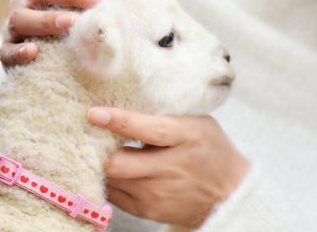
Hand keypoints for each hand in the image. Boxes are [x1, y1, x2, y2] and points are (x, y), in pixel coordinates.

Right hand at [0, 0, 117, 70]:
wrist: (53, 53)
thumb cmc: (76, 12)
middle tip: (100, 0)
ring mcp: (14, 24)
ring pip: (21, 18)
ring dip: (48, 20)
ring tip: (74, 23)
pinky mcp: (8, 51)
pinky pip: (6, 52)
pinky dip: (17, 51)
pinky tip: (33, 51)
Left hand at [86, 107, 251, 227]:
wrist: (228, 193)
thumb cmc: (211, 150)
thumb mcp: (198, 125)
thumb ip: (167, 118)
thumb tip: (128, 107)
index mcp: (185, 138)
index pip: (149, 130)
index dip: (120, 121)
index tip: (95, 113)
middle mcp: (169, 168)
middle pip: (119, 163)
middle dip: (97, 149)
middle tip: (88, 134)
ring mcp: (157, 193)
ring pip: (111, 180)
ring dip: (100, 165)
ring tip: (95, 150)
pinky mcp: (147, 209)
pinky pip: (113, 195)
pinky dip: (109, 180)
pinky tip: (112, 169)